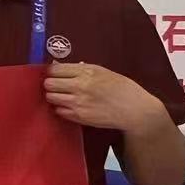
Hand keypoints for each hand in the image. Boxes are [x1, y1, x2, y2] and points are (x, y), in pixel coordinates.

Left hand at [44, 62, 166, 131]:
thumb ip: (80, 69)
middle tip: (57, 86)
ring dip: (54, 96)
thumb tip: (57, 67)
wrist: (136, 110)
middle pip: (48, 84)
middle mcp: (80, 86)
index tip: (54, 75)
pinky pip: (59, 111)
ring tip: (64, 96)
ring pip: (51, 97)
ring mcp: (78, 103)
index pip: (54, 70)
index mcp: (86, 72)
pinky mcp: (79, 117)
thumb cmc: (122, 88)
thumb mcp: (103, 72)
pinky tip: (71, 107)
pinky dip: (61, 109)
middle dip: (50, 84)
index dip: (52, 72)